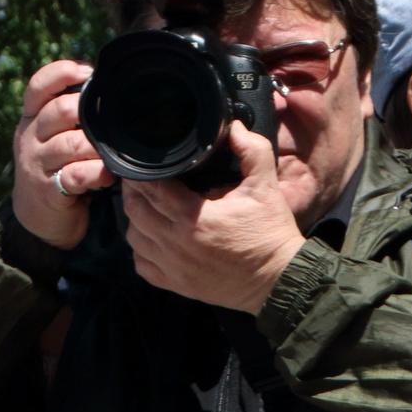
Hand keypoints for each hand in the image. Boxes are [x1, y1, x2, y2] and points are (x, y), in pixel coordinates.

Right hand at [12, 60, 112, 251]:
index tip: (88, 72)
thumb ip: (67, 113)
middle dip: (90, 112)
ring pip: (71, 143)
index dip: (62, 73)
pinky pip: (77, 175)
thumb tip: (106, 86)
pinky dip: (98, 172)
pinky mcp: (49, 189)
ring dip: (98, 145)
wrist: (35, 215)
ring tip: (112, 151)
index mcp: (31, 118)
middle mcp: (30, 137)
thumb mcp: (50, 136)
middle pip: (59, 111)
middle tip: (110, 119)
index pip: (38, 86)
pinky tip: (109, 174)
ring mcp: (37, 163)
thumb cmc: (53, 166)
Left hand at [119, 124, 306, 313]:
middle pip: (135, 211)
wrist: (277, 280)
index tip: (144, 163)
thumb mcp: (266, 186)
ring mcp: (173, 267)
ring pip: (134, 238)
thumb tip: (235, 127)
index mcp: (194, 217)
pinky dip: (141, 249)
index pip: (151, 188)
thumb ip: (252, 151)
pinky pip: (142, 265)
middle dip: (134, 192)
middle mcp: (176, 243)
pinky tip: (153, 237)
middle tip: (142, 179)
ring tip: (148, 205)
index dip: (142, 173)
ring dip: (136, 219)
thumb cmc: (270, 233)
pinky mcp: (176, 284)